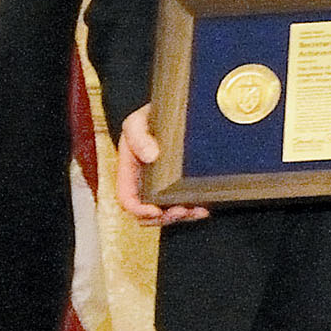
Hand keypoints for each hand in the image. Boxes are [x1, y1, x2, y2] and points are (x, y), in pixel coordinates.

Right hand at [114, 105, 210, 225]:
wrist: (168, 113)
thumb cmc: (148, 119)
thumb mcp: (136, 123)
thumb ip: (138, 137)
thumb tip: (150, 156)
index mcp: (129, 173)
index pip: (127, 200)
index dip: (139, 210)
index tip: (155, 210)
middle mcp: (144, 185)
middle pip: (148, 214)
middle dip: (164, 218)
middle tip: (180, 211)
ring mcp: (162, 187)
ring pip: (167, 213)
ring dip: (181, 217)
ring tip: (194, 210)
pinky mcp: (179, 186)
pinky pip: (184, 205)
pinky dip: (194, 211)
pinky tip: (203, 208)